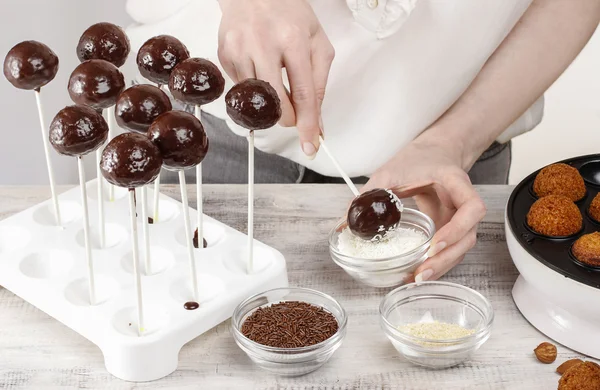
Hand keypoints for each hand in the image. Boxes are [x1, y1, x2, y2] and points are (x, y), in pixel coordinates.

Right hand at [217, 0, 333, 156]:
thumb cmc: (290, 14)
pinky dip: (252, 85)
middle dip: (286, 118)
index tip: (311, 145)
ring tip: (273, 74)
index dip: (307, 124)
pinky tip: (257, 64)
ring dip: (268, 99)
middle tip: (292, 115)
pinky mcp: (223, 53)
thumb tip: (316, 123)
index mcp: (293, 39)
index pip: (303, 93)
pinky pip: (240, 87)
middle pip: (275, 102)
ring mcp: (239, 49)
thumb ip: (319, 84)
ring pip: (255, 98)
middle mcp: (263, 44)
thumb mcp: (317, 43)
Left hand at [360, 137, 486, 281]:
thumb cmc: (417, 159)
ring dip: (442, 266)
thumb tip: (344, 224)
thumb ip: (368, 195)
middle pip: (468, 237)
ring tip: (417, 278)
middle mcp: (464, 204)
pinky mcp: (451, 229)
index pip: (472, 208)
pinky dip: (437, 264)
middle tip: (421, 272)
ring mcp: (460, 219)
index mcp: (457, 183)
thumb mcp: (390, 172)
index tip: (435, 243)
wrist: (433, 154)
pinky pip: (450, 250)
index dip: (457, 229)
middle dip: (446, 258)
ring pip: (461, 249)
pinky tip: (418, 274)